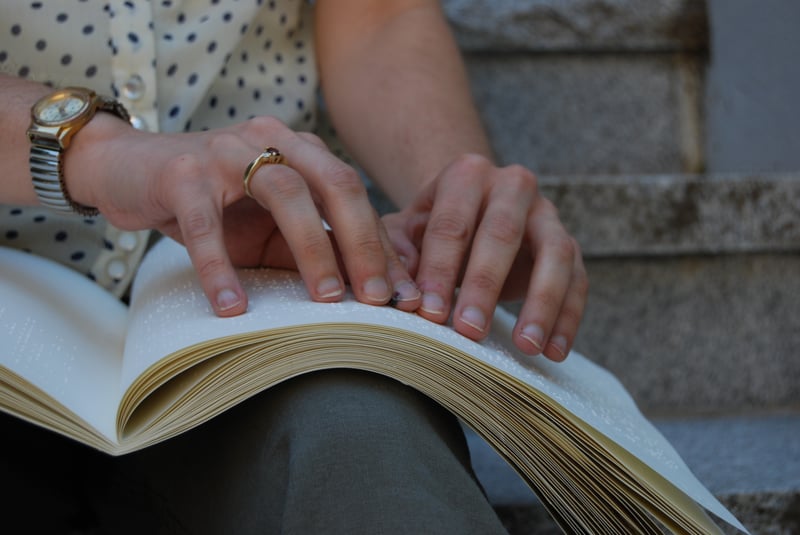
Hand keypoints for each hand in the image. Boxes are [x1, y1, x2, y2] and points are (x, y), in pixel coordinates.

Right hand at [66, 115, 419, 315]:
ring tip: (327, 300)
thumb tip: (369, 290)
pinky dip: (220, 268)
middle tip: (379, 297)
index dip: (382, 244)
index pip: (354, 195)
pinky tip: (233, 307)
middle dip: (363, 242)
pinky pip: (205, 222)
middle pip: (335, 183)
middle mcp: (271, 140)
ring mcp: (225, 150)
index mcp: (301, 151)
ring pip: (284, 193)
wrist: (128, 171)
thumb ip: (313, 247)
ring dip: (312, 249)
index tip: (403, 293)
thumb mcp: (269, 228)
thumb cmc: (211, 205)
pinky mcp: (180, 172)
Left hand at [381, 154, 587, 360]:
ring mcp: (546, 213)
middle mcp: (512, 185)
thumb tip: (406, 291)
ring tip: (526, 347)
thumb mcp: (404, 230)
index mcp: (466, 175)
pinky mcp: (569, 243)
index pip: (452, 224)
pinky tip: (554, 352)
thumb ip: (398, 253)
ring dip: (542, 303)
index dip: (440, 270)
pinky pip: (578, 279)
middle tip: (471, 332)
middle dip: (486, 286)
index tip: (431, 314)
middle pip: (502, 233)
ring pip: (555, 253)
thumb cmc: (429, 227)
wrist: (470, 213)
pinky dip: (568, 317)